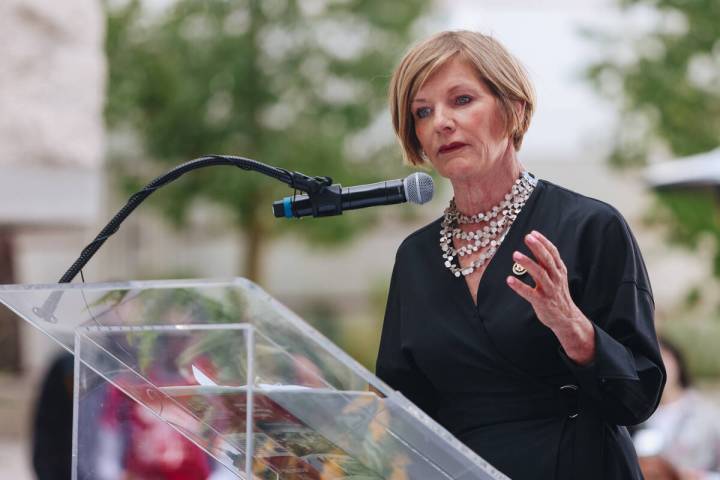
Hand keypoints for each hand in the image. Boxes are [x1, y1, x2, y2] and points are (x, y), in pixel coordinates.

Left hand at [506, 230, 594, 364]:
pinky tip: (509, 280)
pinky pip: (529, 293)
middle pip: (547, 260)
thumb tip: (537, 246)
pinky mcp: (542, 302)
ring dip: (527, 263)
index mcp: (560, 271)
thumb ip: (549, 264)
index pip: (553, 253)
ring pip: (539, 274)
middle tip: (527, 237)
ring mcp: (549, 290)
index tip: (533, 233)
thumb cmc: (558, 294)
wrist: (567, 318)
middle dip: (537, 247)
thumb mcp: (558, 277)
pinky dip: (519, 286)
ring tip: (515, 255)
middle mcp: (556, 278)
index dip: (543, 242)